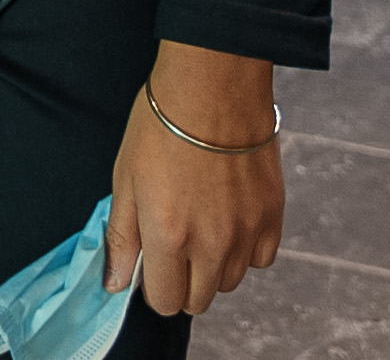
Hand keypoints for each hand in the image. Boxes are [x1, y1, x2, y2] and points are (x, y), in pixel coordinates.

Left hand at [106, 41, 285, 314]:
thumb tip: (116, 284)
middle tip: (172, 245)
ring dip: (212, 266)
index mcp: (168, 235)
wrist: (213, 88)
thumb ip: (123, 238)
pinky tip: (228, 218)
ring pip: (229, 281)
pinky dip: (244, 249)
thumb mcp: (125, 179)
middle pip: (199, 299)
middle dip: (181, 281)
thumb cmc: (160, 127)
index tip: (150, 263)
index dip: (153, 286)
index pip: (164, 300)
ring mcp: (246, 233)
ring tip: (199, 223)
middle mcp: (212, 244)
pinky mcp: (273, 218)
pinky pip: (260, 259)